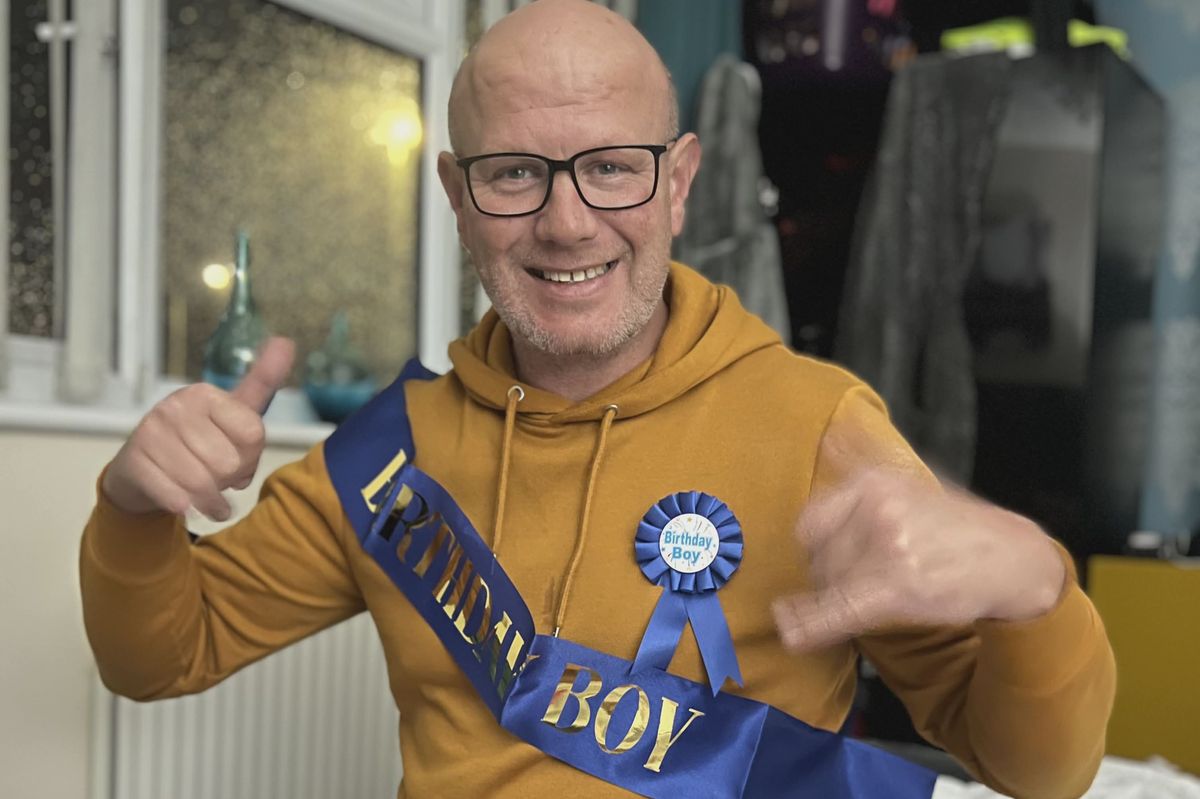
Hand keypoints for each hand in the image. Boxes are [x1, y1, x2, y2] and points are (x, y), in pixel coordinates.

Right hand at [101, 337, 295, 520]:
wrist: (141, 469)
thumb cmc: (197, 441)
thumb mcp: (233, 412)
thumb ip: (262, 383)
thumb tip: (286, 342)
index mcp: (204, 393)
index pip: (253, 435)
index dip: (252, 456)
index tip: (239, 456)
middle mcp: (175, 407)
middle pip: (229, 463)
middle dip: (229, 479)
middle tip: (218, 476)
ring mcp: (150, 434)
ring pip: (203, 484)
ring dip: (212, 500)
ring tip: (209, 496)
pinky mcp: (133, 464)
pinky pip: (177, 499)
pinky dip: (189, 509)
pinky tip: (188, 505)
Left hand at [772, 470, 1065, 652]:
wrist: (1012, 560)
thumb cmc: (955, 530)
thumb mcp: (908, 490)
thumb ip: (864, 485)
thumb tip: (826, 448)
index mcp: (873, 482)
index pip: (811, 522)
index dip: (817, 548)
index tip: (826, 560)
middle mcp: (876, 508)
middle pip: (817, 555)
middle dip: (830, 576)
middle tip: (862, 585)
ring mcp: (886, 547)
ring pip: (828, 584)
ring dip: (838, 599)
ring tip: (875, 597)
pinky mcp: (895, 587)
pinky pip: (836, 611)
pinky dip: (808, 628)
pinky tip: (792, 636)